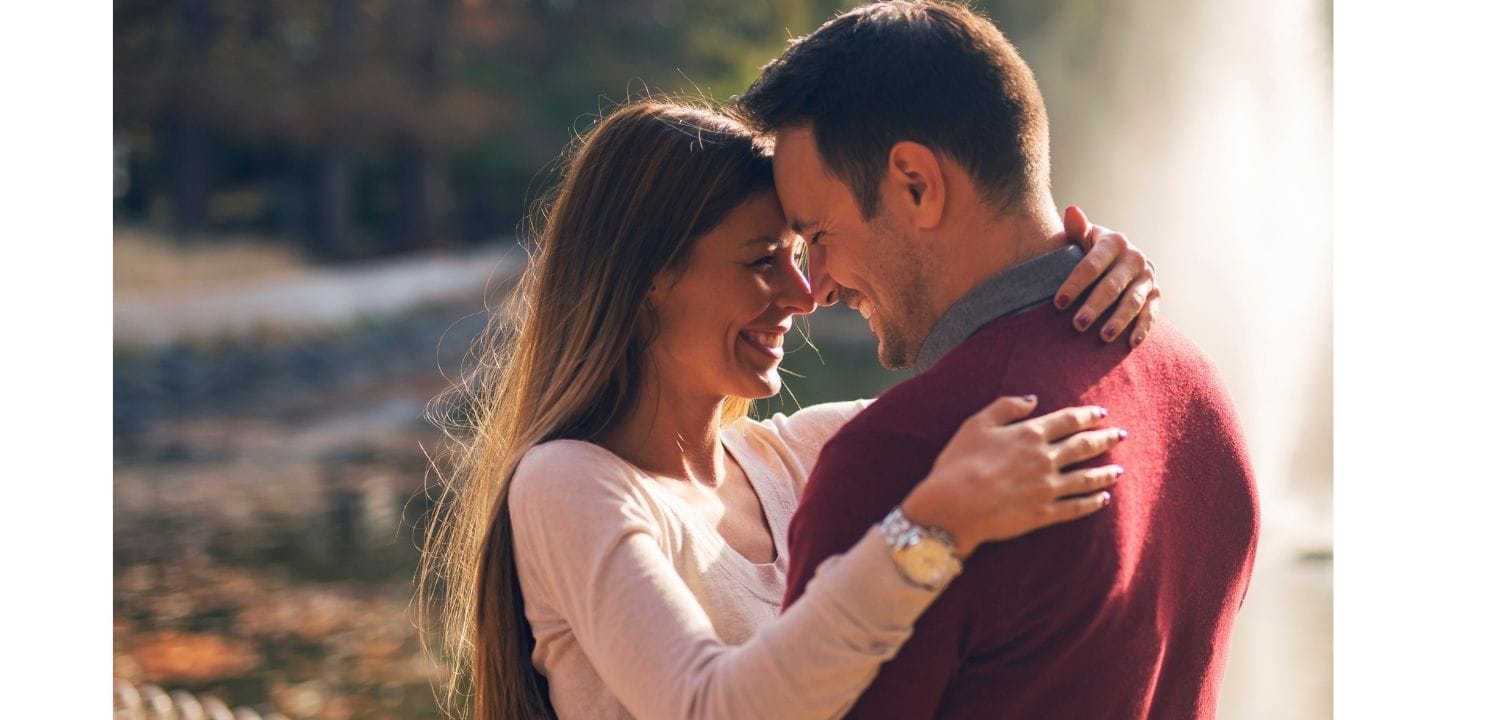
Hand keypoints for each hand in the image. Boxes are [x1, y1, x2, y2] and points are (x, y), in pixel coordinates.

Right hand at [901, 395, 1123, 557]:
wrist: (952, 507)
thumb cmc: (959, 463)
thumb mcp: (976, 424)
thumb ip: (1006, 407)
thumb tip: (1033, 400)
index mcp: (1030, 434)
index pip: (1068, 421)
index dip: (1088, 416)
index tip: (1102, 414)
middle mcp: (1045, 459)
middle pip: (1084, 446)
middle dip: (1105, 439)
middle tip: (1121, 435)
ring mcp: (1048, 488)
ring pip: (1087, 478)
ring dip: (1106, 472)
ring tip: (1119, 470)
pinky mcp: (1045, 514)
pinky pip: (1077, 507)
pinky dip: (1093, 502)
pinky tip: (1103, 498)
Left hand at [1055, 205, 1161, 346]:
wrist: (1117, 258)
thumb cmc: (1090, 250)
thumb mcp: (1083, 237)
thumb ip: (1077, 228)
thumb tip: (1071, 211)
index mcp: (1114, 242)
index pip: (1092, 265)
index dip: (1075, 284)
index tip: (1058, 303)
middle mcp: (1135, 258)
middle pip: (1112, 285)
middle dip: (1094, 306)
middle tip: (1077, 325)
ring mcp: (1148, 277)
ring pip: (1132, 301)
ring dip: (1119, 320)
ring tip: (1103, 337)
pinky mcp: (1156, 294)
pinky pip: (1151, 313)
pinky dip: (1143, 328)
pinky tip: (1131, 343)